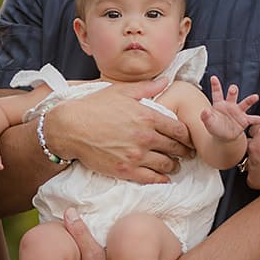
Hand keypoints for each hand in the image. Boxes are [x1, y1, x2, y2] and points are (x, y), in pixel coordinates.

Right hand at [45, 90, 191, 184]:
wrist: (70, 127)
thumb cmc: (94, 107)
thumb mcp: (121, 91)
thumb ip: (147, 87)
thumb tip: (166, 80)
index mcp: (147, 116)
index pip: (178, 129)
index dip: (187, 135)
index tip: (189, 138)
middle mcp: (145, 137)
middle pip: (175, 148)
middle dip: (184, 151)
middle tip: (188, 154)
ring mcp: (136, 155)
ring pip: (166, 164)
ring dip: (174, 166)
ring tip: (176, 165)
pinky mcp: (125, 170)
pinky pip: (151, 178)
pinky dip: (161, 179)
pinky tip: (165, 178)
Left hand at [200, 77, 259, 143]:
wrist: (223, 135)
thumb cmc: (214, 126)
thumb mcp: (208, 122)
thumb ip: (205, 116)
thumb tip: (204, 111)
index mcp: (219, 104)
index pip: (217, 93)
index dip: (215, 86)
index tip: (213, 77)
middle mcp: (230, 105)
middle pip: (232, 96)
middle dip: (233, 91)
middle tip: (234, 88)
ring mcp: (238, 112)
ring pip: (245, 104)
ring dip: (250, 100)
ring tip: (255, 97)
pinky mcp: (244, 120)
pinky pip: (254, 119)